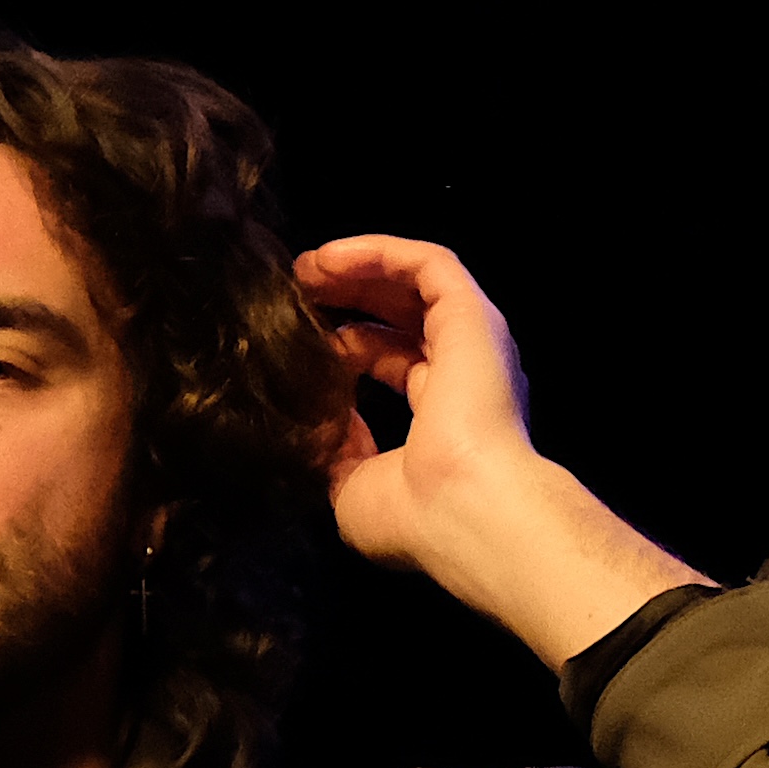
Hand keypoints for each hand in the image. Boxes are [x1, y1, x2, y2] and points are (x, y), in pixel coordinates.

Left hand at [295, 235, 707, 671]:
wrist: (461, 509)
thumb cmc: (414, 515)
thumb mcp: (352, 488)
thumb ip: (335, 450)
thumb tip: (314, 422)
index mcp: (442, 416)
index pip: (392, 362)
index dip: (345, 346)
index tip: (296, 344)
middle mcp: (462, 372)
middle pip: (401, 314)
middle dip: (348, 296)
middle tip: (297, 288)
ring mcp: (471, 340)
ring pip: (414, 280)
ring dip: (358, 267)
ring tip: (306, 267)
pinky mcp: (470, 314)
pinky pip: (425, 262)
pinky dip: (378, 252)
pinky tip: (331, 258)